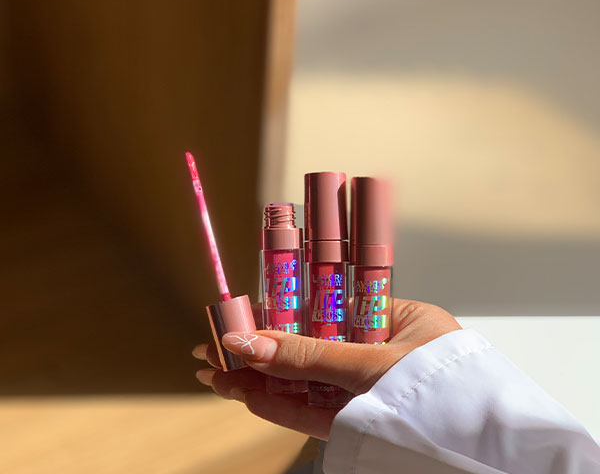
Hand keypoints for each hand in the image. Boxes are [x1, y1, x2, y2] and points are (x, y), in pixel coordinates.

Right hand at [193, 298, 460, 439]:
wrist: (493, 463)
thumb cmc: (446, 393)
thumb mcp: (372, 365)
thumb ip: (311, 356)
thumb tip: (250, 342)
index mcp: (397, 320)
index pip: (327, 309)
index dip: (283, 312)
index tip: (245, 316)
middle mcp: (382, 352)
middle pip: (311, 347)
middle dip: (262, 350)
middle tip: (216, 349)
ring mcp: (371, 391)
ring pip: (309, 383)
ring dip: (263, 381)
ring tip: (218, 375)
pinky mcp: (365, 425)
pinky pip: (318, 412)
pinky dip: (284, 408)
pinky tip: (249, 398)